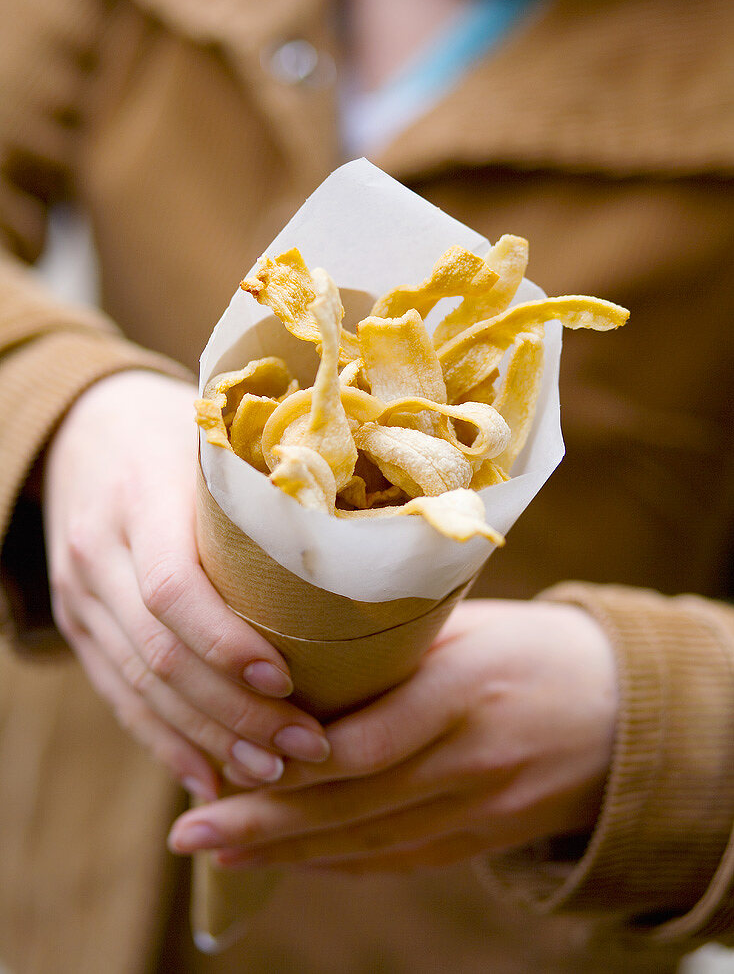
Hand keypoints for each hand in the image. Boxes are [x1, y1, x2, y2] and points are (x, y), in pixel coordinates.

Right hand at [43, 370, 329, 801]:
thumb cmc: (178, 430)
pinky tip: (208, 775)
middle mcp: (98, 551)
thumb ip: (271, 485)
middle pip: (159, 653)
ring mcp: (79, 593)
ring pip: (137, 685)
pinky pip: (115, 694)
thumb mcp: (217, 439)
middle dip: (232, 713)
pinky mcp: (77, 623)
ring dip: (206, 738)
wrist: (83, 426)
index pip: (173, 588)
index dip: (227, 643)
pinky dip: (162, 739)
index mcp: (138, 496)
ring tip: (272, 773)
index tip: (287, 681)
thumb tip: (372, 540)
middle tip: (306, 748)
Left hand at [167, 599, 616, 868]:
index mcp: (465, 688)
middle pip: (352, 804)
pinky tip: (282, 859)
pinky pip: (394, 859)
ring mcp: (477, 809)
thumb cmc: (531, 647)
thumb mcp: (470, 625)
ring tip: (214, 845)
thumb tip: (294, 644)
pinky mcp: (478, 839)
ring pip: (365, 842)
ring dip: (284, 850)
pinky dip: (332, 862)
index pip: (367, 742)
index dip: (291, 762)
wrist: (618, 712)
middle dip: (264, 821)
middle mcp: (469, 758)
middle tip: (188, 828)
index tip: (221, 760)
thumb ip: (394, 642)